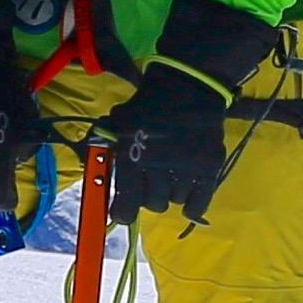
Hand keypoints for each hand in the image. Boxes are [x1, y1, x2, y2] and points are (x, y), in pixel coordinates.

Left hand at [97, 61, 233, 230]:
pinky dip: (193, 205)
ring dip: (171, 193)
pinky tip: (188, 197)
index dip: (122, 213)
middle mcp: (158, 168)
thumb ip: (102, 148)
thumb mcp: (116, 124)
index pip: (126, 205)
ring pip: (175, 201)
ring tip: (171, 177)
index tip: (122, 211)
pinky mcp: (209, 167)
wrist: (186, 88)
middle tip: (150, 183)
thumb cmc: (146, 107)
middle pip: (153, 204)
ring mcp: (186, 169)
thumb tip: (92, 172)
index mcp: (132, 159)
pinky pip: (199, 202)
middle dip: (148, 196)